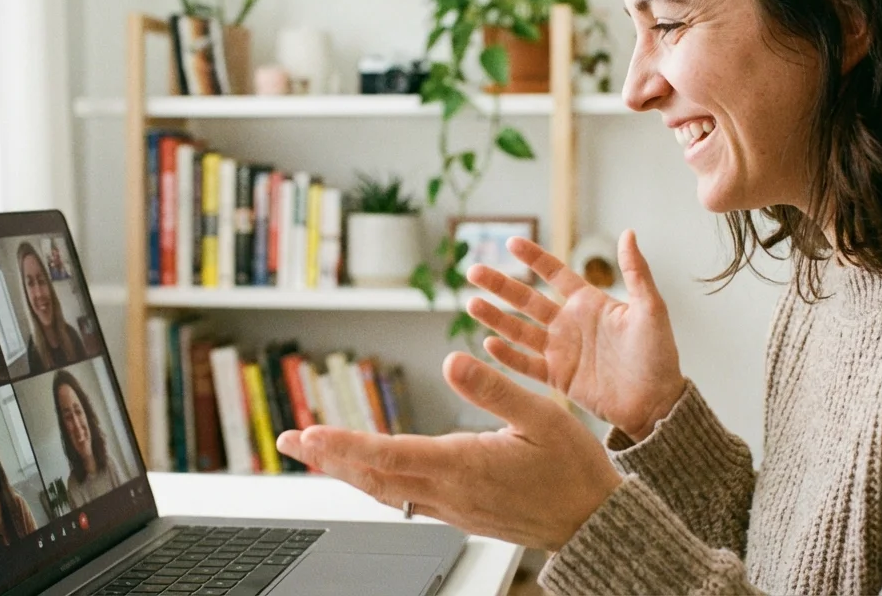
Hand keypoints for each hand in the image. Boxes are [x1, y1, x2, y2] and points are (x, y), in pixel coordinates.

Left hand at [275, 352, 621, 550]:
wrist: (594, 521)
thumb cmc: (574, 469)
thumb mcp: (545, 416)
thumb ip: (495, 389)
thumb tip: (453, 360)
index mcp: (465, 465)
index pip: (389, 455)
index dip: (343, 444)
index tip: (308, 433)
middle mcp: (448, 491)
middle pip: (371, 476)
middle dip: (326, 457)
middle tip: (287, 441)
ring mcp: (450, 506)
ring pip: (383, 490)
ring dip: (343, 469)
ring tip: (312, 451)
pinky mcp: (457, 511)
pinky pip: (402, 497)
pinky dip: (372, 481)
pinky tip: (362, 472)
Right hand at [466, 229, 685, 441]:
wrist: (656, 403)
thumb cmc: (658, 355)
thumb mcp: (651, 309)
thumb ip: (636, 273)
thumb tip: (629, 233)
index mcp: (589, 303)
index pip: (554, 274)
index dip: (534, 258)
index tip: (511, 242)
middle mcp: (569, 324)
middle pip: (527, 300)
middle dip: (500, 285)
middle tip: (474, 271)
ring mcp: (561, 351)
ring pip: (520, 330)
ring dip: (496, 318)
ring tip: (472, 304)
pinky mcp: (558, 378)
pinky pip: (526, 364)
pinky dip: (507, 355)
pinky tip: (488, 343)